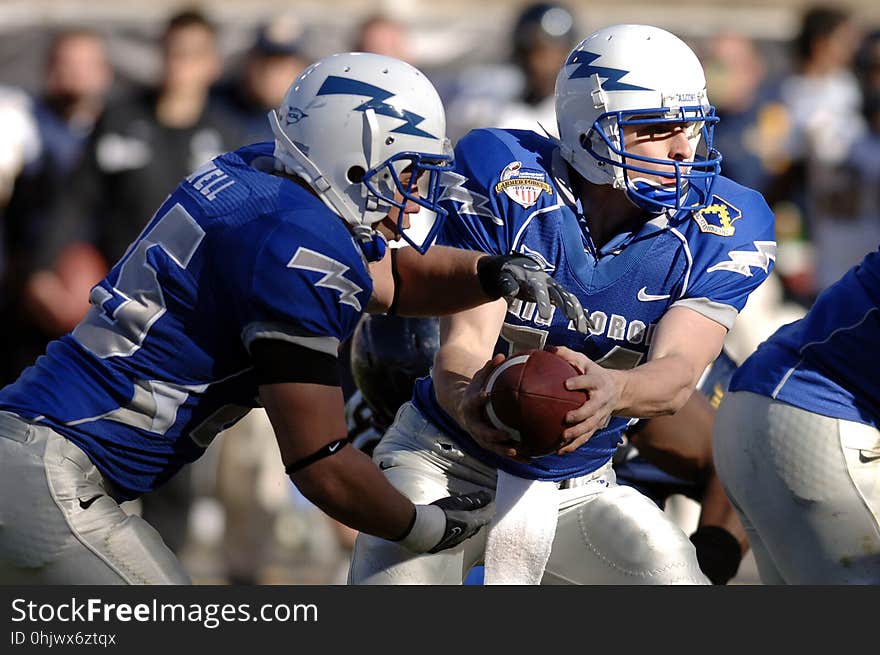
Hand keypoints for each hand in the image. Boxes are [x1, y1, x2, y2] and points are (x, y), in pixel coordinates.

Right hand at [397, 490, 494, 553]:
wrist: (421, 531)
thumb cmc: (439, 515)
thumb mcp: (458, 503)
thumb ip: (473, 500)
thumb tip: (487, 496)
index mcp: (471, 524)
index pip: (486, 516)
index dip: (490, 508)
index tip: (492, 502)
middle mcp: (466, 534)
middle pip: (478, 525)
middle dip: (481, 517)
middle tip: (483, 510)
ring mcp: (455, 540)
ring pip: (468, 531)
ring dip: (470, 524)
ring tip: (468, 517)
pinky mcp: (445, 543)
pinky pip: (457, 535)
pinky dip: (459, 529)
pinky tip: (453, 527)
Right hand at [458, 354, 524, 459]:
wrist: (462, 407)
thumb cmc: (474, 389)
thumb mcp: (478, 378)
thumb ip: (488, 368)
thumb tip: (501, 356)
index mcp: (469, 406)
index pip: (473, 402)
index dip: (478, 399)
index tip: (486, 395)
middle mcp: (472, 424)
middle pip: (481, 432)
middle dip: (493, 436)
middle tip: (506, 436)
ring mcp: (479, 436)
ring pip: (493, 447)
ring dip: (506, 452)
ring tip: (521, 454)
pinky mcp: (488, 444)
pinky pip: (502, 451)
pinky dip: (515, 456)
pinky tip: (531, 459)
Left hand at [477, 254, 591, 333]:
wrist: (519, 266)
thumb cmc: (510, 274)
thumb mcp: (505, 277)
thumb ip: (508, 285)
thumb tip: (513, 293)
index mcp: (535, 279)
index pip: (540, 291)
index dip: (543, 303)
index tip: (545, 317)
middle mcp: (550, 283)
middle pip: (562, 295)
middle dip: (568, 308)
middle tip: (573, 321)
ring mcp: (556, 288)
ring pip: (571, 300)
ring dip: (578, 314)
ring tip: (582, 330)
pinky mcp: (560, 294)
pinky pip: (574, 304)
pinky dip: (583, 314)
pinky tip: (591, 326)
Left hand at [550, 346, 621, 453]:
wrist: (620, 391)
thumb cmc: (595, 374)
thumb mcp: (584, 361)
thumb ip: (566, 355)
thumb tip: (547, 349)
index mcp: (598, 382)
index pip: (589, 381)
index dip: (579, 382)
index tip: (567, 384)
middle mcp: (601, 400)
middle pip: (592, 409)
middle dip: (580, 415)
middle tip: (566, 418)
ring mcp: (600, 416)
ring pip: (589, 427)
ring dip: (577, 434)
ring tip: (562, 439)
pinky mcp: (596, 427)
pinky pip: (585, 438)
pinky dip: (573, 446)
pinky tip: (558, 451)